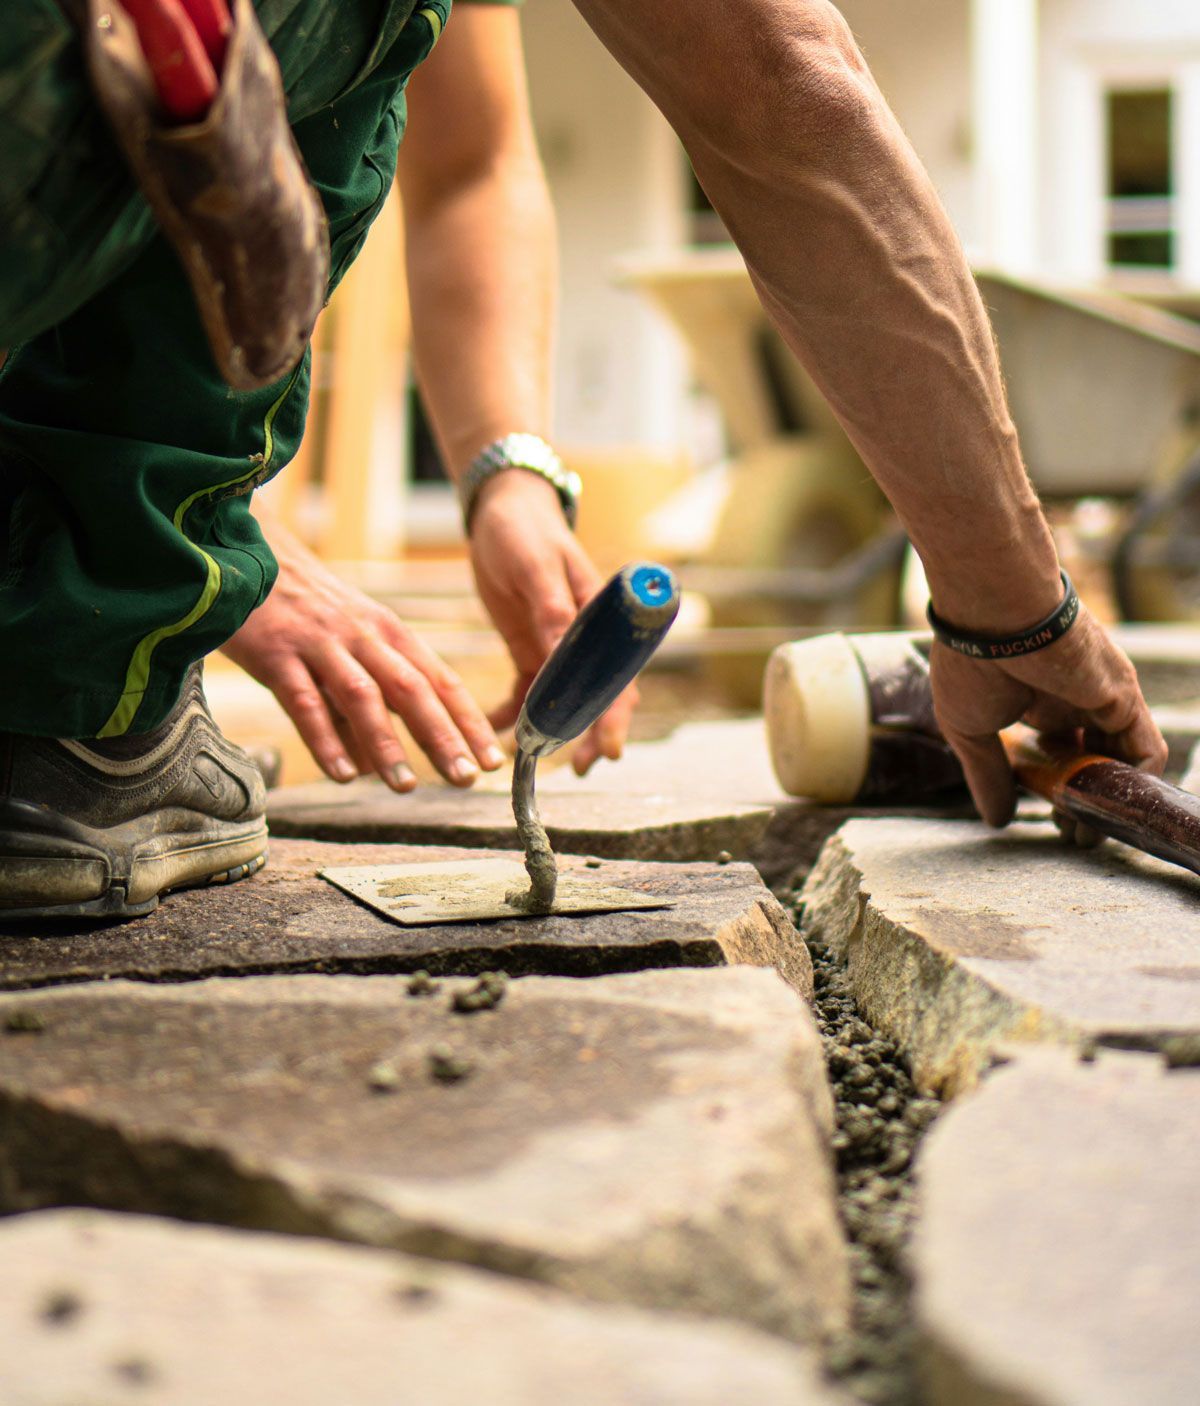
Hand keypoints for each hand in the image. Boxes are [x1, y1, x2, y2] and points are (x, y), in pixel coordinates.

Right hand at [222, 519, 504, 788]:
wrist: (242, 554)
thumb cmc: (302, 608)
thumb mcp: (347, 642)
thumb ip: (365, 698)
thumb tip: (374, 763)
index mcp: (388, 632)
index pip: (440, 680)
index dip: (468, 721)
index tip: (492, 759)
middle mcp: (362, 636)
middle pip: (412, 689)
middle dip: (442, 736)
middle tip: (466, 778)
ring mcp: (320, 643)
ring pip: (363, 696)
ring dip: (387, 743)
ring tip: (406, 786)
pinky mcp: (277, 652)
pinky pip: (305, 701)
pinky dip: (325, 739)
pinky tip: (342, 773)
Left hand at [467, 470, 635, 773]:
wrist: (501, 512)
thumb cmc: (524, 531)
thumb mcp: (535, 567)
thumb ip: (552, 611)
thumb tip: (565, 657)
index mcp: (598, 616)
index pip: (617, 674)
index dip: (615, 715)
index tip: (610, 749)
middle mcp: (584, 638)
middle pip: (596, 695)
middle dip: (589, 734)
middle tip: (580, 768)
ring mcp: (557, 646)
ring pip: (562, 700)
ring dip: (552, 731)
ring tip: (534, 761)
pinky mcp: (531, 647)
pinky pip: (528, 690)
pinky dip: (514, 711)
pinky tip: (494, 728)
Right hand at [929, 603, 1167, 826]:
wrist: (994, 614)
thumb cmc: (971, 661)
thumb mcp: (969, 730)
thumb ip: (987, 775)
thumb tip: (996, 819)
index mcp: (1038, 698)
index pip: (1060, 749)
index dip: (1055, 785)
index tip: (1045, 816)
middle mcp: (1076, 697)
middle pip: (1092, 757)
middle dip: (1083, 798)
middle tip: (1072, 834)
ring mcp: (1103, 696)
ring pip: (1120, 758)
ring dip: (1109, 799)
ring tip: (1089, 833)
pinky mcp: (1123, 697)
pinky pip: (1145, 748)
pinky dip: (1136, 782)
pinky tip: (1113, 808)